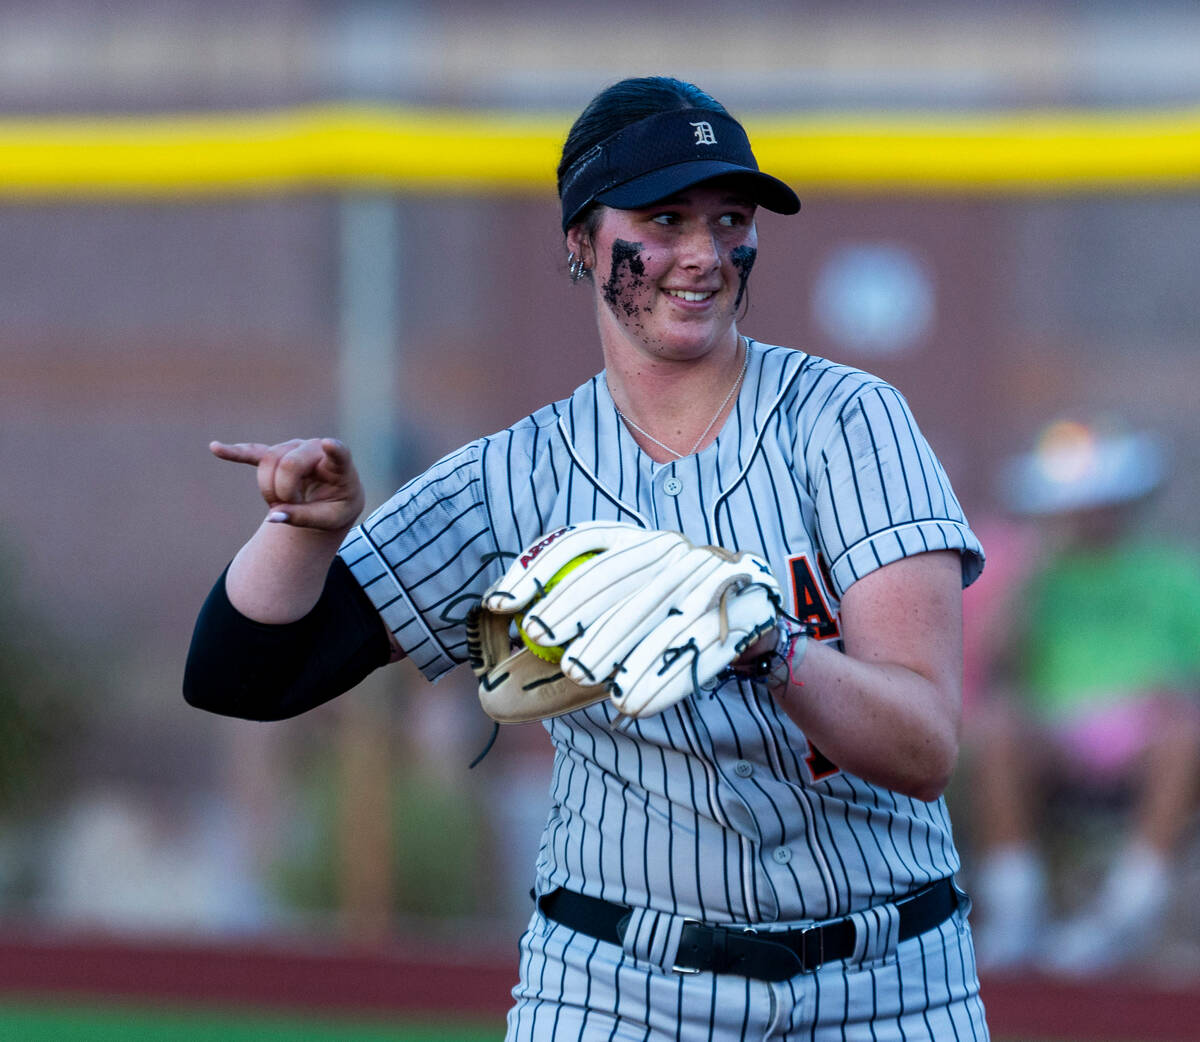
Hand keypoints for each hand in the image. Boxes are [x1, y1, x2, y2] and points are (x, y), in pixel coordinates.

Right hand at [211, 437, 364, 533]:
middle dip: (282, 491)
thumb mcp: (329, 520)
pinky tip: (216, 448)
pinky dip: (235, 453)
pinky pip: (253, 453)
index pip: (339, 454)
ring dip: (269, 489)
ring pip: (269, 462)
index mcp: (338, 466)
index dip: (333, 450)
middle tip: (289, 508)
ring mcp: (294, 447)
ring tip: (282, 503)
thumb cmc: (336, 506)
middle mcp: (315, 449)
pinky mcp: (277, 453)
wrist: (334, 493)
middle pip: (288, 464)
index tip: (329, 444)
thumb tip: (272, 519)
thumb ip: (303, 519)